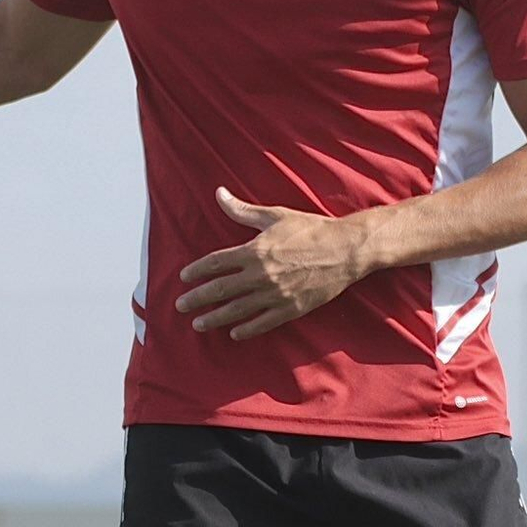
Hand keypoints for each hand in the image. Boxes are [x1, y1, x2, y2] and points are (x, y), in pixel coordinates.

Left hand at [175, 187, 370, 339]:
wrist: (345, 250)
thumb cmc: (310, 229)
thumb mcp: (274, 216)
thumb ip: (243, 211)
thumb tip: (219, 194)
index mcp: (254, 251)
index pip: (215, 263)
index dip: (197, 271)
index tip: (184, 277)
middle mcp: (260, 275)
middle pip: (220, 290)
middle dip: (197, 299)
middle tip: (181, 305)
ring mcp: (275, 294)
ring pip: (237, 310)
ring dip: (215, 318)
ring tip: (199, 324)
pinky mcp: (290, 309)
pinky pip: (263, 323)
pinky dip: (246, 330)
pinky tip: (234, 333)